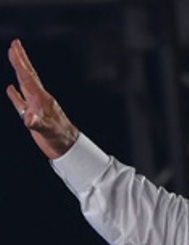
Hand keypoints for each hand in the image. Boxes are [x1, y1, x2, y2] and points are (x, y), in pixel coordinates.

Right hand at [7, 39, 78, 159]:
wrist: (68, 148)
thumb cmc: (59, 139)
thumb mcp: (47, 131)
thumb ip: (36, 123)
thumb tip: (28, 117)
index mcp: (41, 99)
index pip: (28, 77)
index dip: (19, 62)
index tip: (13, 48)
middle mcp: (40, 99)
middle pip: (28, 75)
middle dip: (21, 59)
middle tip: (15, 44)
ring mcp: (37, 107)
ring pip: (25, 85)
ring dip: (19, 71)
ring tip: (14, 59)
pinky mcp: (35, 116)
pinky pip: (22, 102)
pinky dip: (15, 95)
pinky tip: (11, 89)